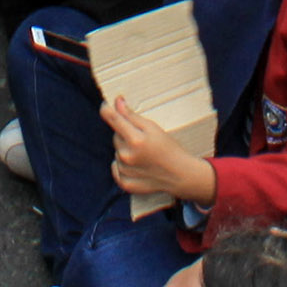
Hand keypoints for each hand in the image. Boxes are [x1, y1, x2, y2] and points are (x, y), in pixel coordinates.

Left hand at [103, 95, 218, 207]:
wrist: (180, 175)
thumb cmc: (168, 148)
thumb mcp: (153, 127)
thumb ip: (132, 115)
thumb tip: (117, 102)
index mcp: (135, 140)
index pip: (112, 119)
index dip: (107, 109)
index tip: (107, 105)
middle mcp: (126, 156)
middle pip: (115, 136)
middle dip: (125, 134)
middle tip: (142, 138)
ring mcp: (125, 171)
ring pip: (116, 152)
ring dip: (125, 150)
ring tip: (143, 154)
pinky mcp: (125, 183)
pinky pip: (115, 168)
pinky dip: (122, 165)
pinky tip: (136, 165)